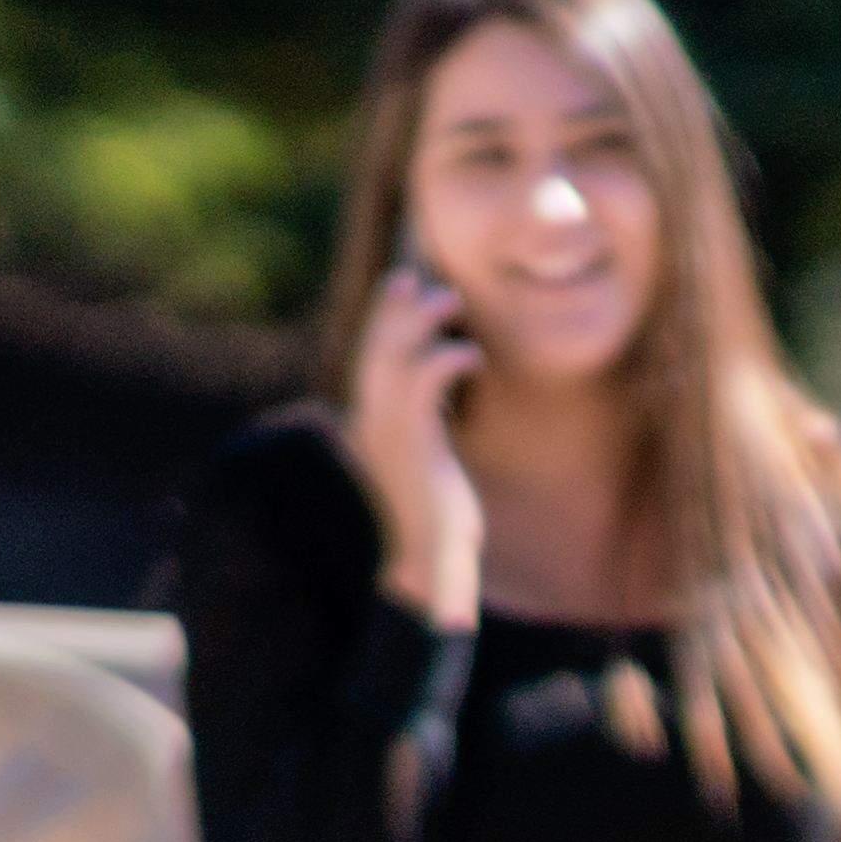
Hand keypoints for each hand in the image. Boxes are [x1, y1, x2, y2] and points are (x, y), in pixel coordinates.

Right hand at [341, 264, 487, 623]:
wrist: (429, 564)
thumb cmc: (434, 520)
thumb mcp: (425, 464)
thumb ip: (421, 430)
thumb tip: (429, 406)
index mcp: (371, 426)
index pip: (367, 362)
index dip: (380, 323)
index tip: (398, 290)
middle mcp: (371, 426)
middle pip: (371, 351)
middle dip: (389, 310)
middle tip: (410, 277)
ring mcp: (389, 436)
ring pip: (392, 360)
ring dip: (419, 323)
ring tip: (451, 300)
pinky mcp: (414, 447)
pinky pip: (424, 386)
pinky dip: (446, 361)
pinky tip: (472, 355)